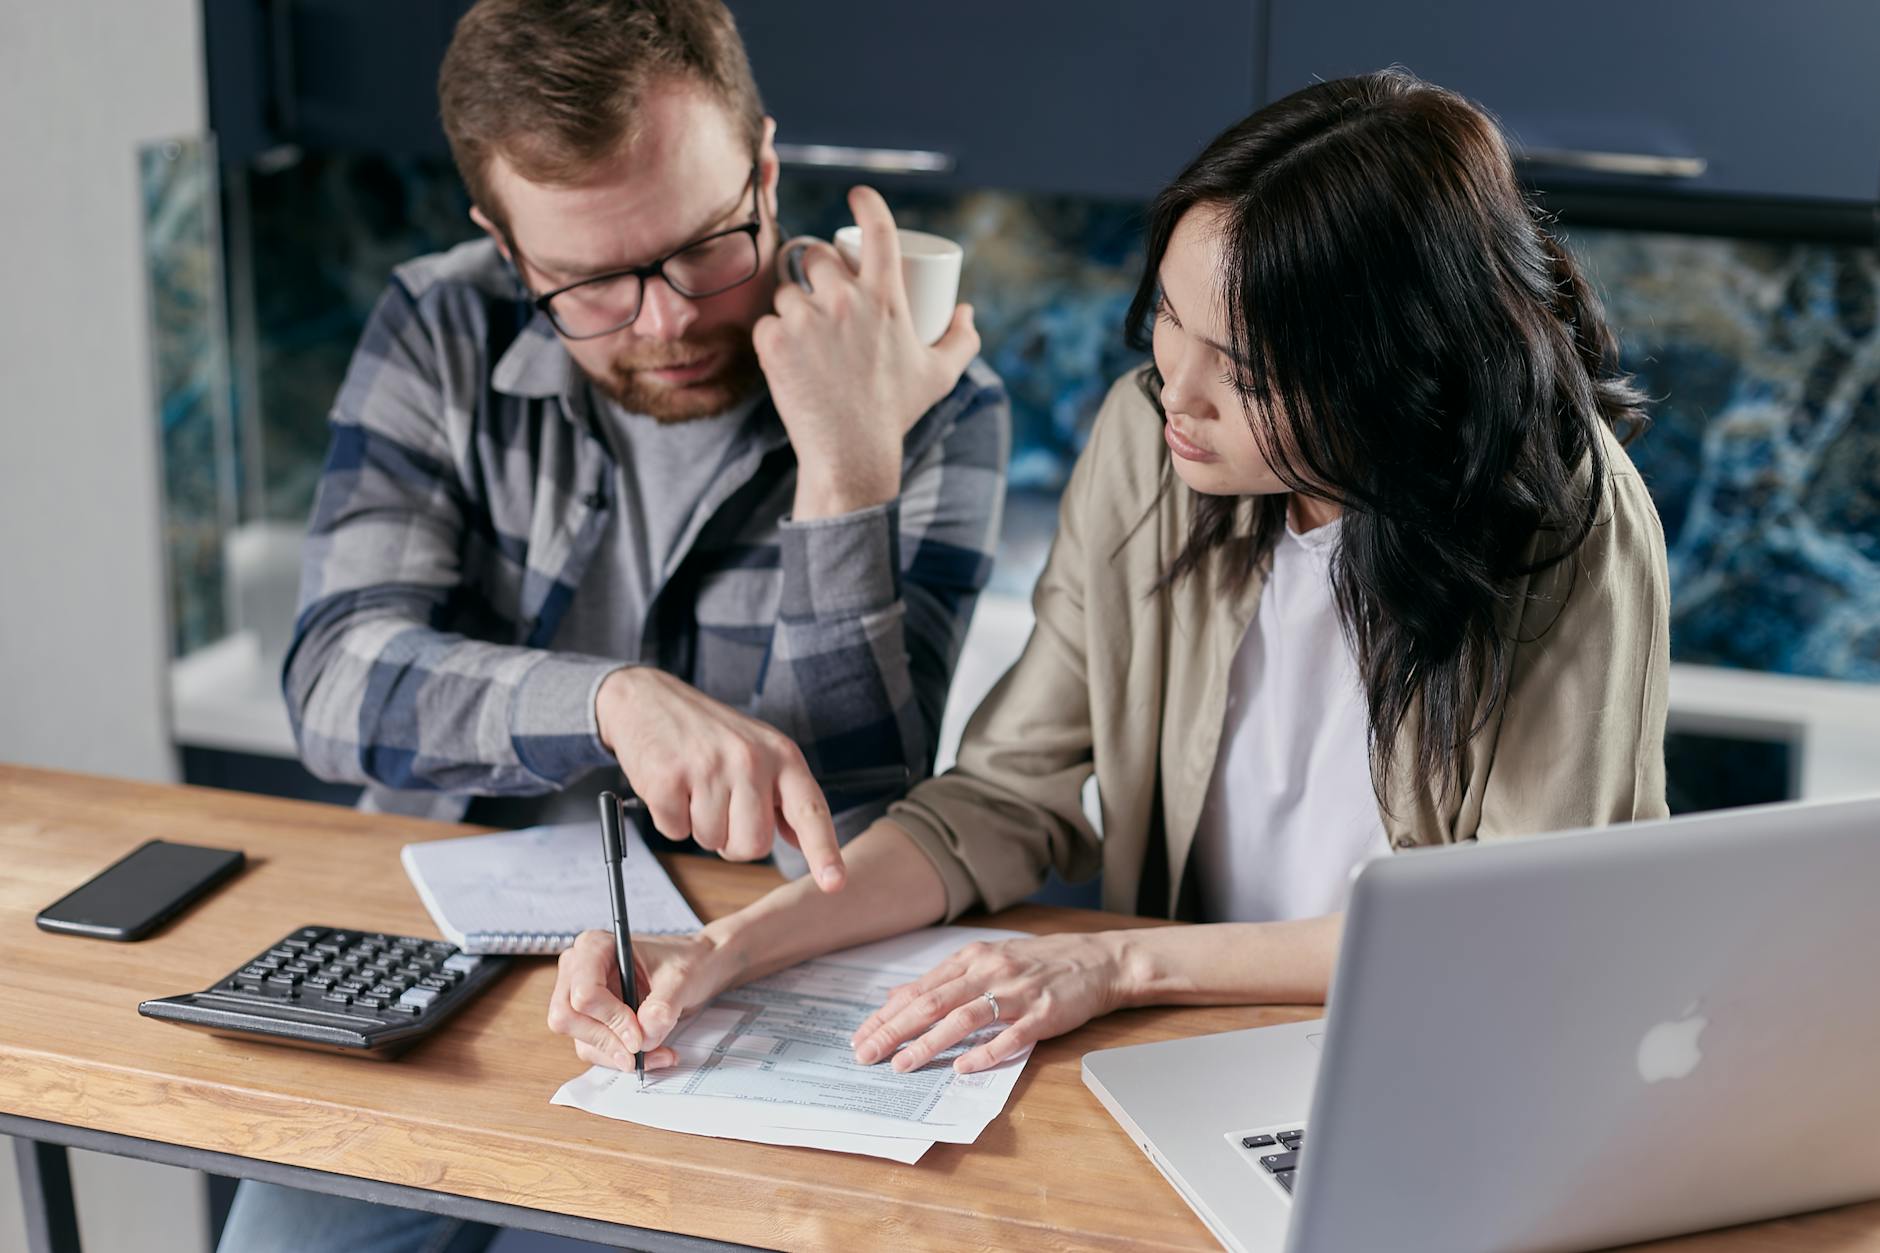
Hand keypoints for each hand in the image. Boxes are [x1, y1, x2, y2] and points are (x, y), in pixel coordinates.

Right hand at [546, 929, 732, 1071]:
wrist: (696, 969)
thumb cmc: (686, 961)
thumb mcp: (681, 979)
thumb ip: (663, 1006)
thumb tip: (643, 1037)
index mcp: (595, 947)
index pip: (584, 992)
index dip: (610, 1019)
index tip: (639, 1036)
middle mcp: (579, 970)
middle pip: (568, 1018)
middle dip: (607, 1041)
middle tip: (641, 1052)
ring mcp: (580, 996)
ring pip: (580, 1039)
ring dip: (618, 1055)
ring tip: (659, 1053)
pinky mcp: (590, 1019)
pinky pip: (594, 1049)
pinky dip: (620, 1057)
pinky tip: (652, 1054)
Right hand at [596, 667, 844, 889]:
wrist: (649, 698)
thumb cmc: (709, 732)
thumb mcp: (759, 750)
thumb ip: (783, 795)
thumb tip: (801, 840)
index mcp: (782, 755)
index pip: (810, 810)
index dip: (824, 851)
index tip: (834, 883)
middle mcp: (751, 760)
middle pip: (753, 844)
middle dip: (733, 841)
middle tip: (720, 807)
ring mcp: (709, 767)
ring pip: (712, 841)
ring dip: (699, 826)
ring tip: (694, 787)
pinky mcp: (669, 777)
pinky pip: (675, 832)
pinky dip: (670, 819)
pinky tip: (672, 785)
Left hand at [753, 185, 980, 519]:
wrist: (851, 453)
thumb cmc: (896, 412)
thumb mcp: (939, 375)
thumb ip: (962, 340)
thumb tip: (965, 311)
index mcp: (886, 298)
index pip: (878, 230)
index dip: (867, 203)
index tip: (858, 195)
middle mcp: (845, 300)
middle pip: (817, 256)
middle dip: (816, 269)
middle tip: (820, 296)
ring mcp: (806, 320)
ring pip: (787, 291)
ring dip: (792, 306)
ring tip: (805, 336)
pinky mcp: (774, 342)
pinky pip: (766, 322)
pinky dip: (773, 337)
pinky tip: (785, 356)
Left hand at [849, 932, 1129, 1074]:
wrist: (1098, 960)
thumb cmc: (1039, 963)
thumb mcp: (987, 960)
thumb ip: (943, 979)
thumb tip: (896, 997)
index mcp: (972, 959)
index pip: (919, 990)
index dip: (886, 1015)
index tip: (860, 1037)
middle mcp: (989, 971)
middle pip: (932, 1003)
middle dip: (894, 1031)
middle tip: (866, 1055)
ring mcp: (1016, 992)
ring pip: (963, 1018)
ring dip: (929, 1043)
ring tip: (903, 1065)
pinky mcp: (1042, 1013)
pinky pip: (1010, 1035)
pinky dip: (985, 1052)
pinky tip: (963, 1068)